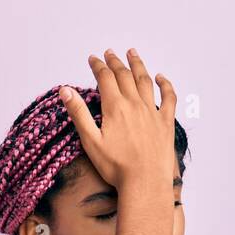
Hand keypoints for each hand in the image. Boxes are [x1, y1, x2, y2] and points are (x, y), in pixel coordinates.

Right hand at [60, 48, 176, 189]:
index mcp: (115, 107)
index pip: (105, 78)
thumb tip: (66, 90)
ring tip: (132, 53)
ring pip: (145, 81)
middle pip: (124, 75)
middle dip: (115, 62)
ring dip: (138, 65)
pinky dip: (165, 84)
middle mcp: (135, 104)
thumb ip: (78, 113)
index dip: (98, 66)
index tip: (92, 59)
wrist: (145, 182)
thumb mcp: (90, 141)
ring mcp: (153, 112)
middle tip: (109, 53)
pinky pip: (168, 97)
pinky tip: (160, 78)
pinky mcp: (166, 122)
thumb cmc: (116, 167)